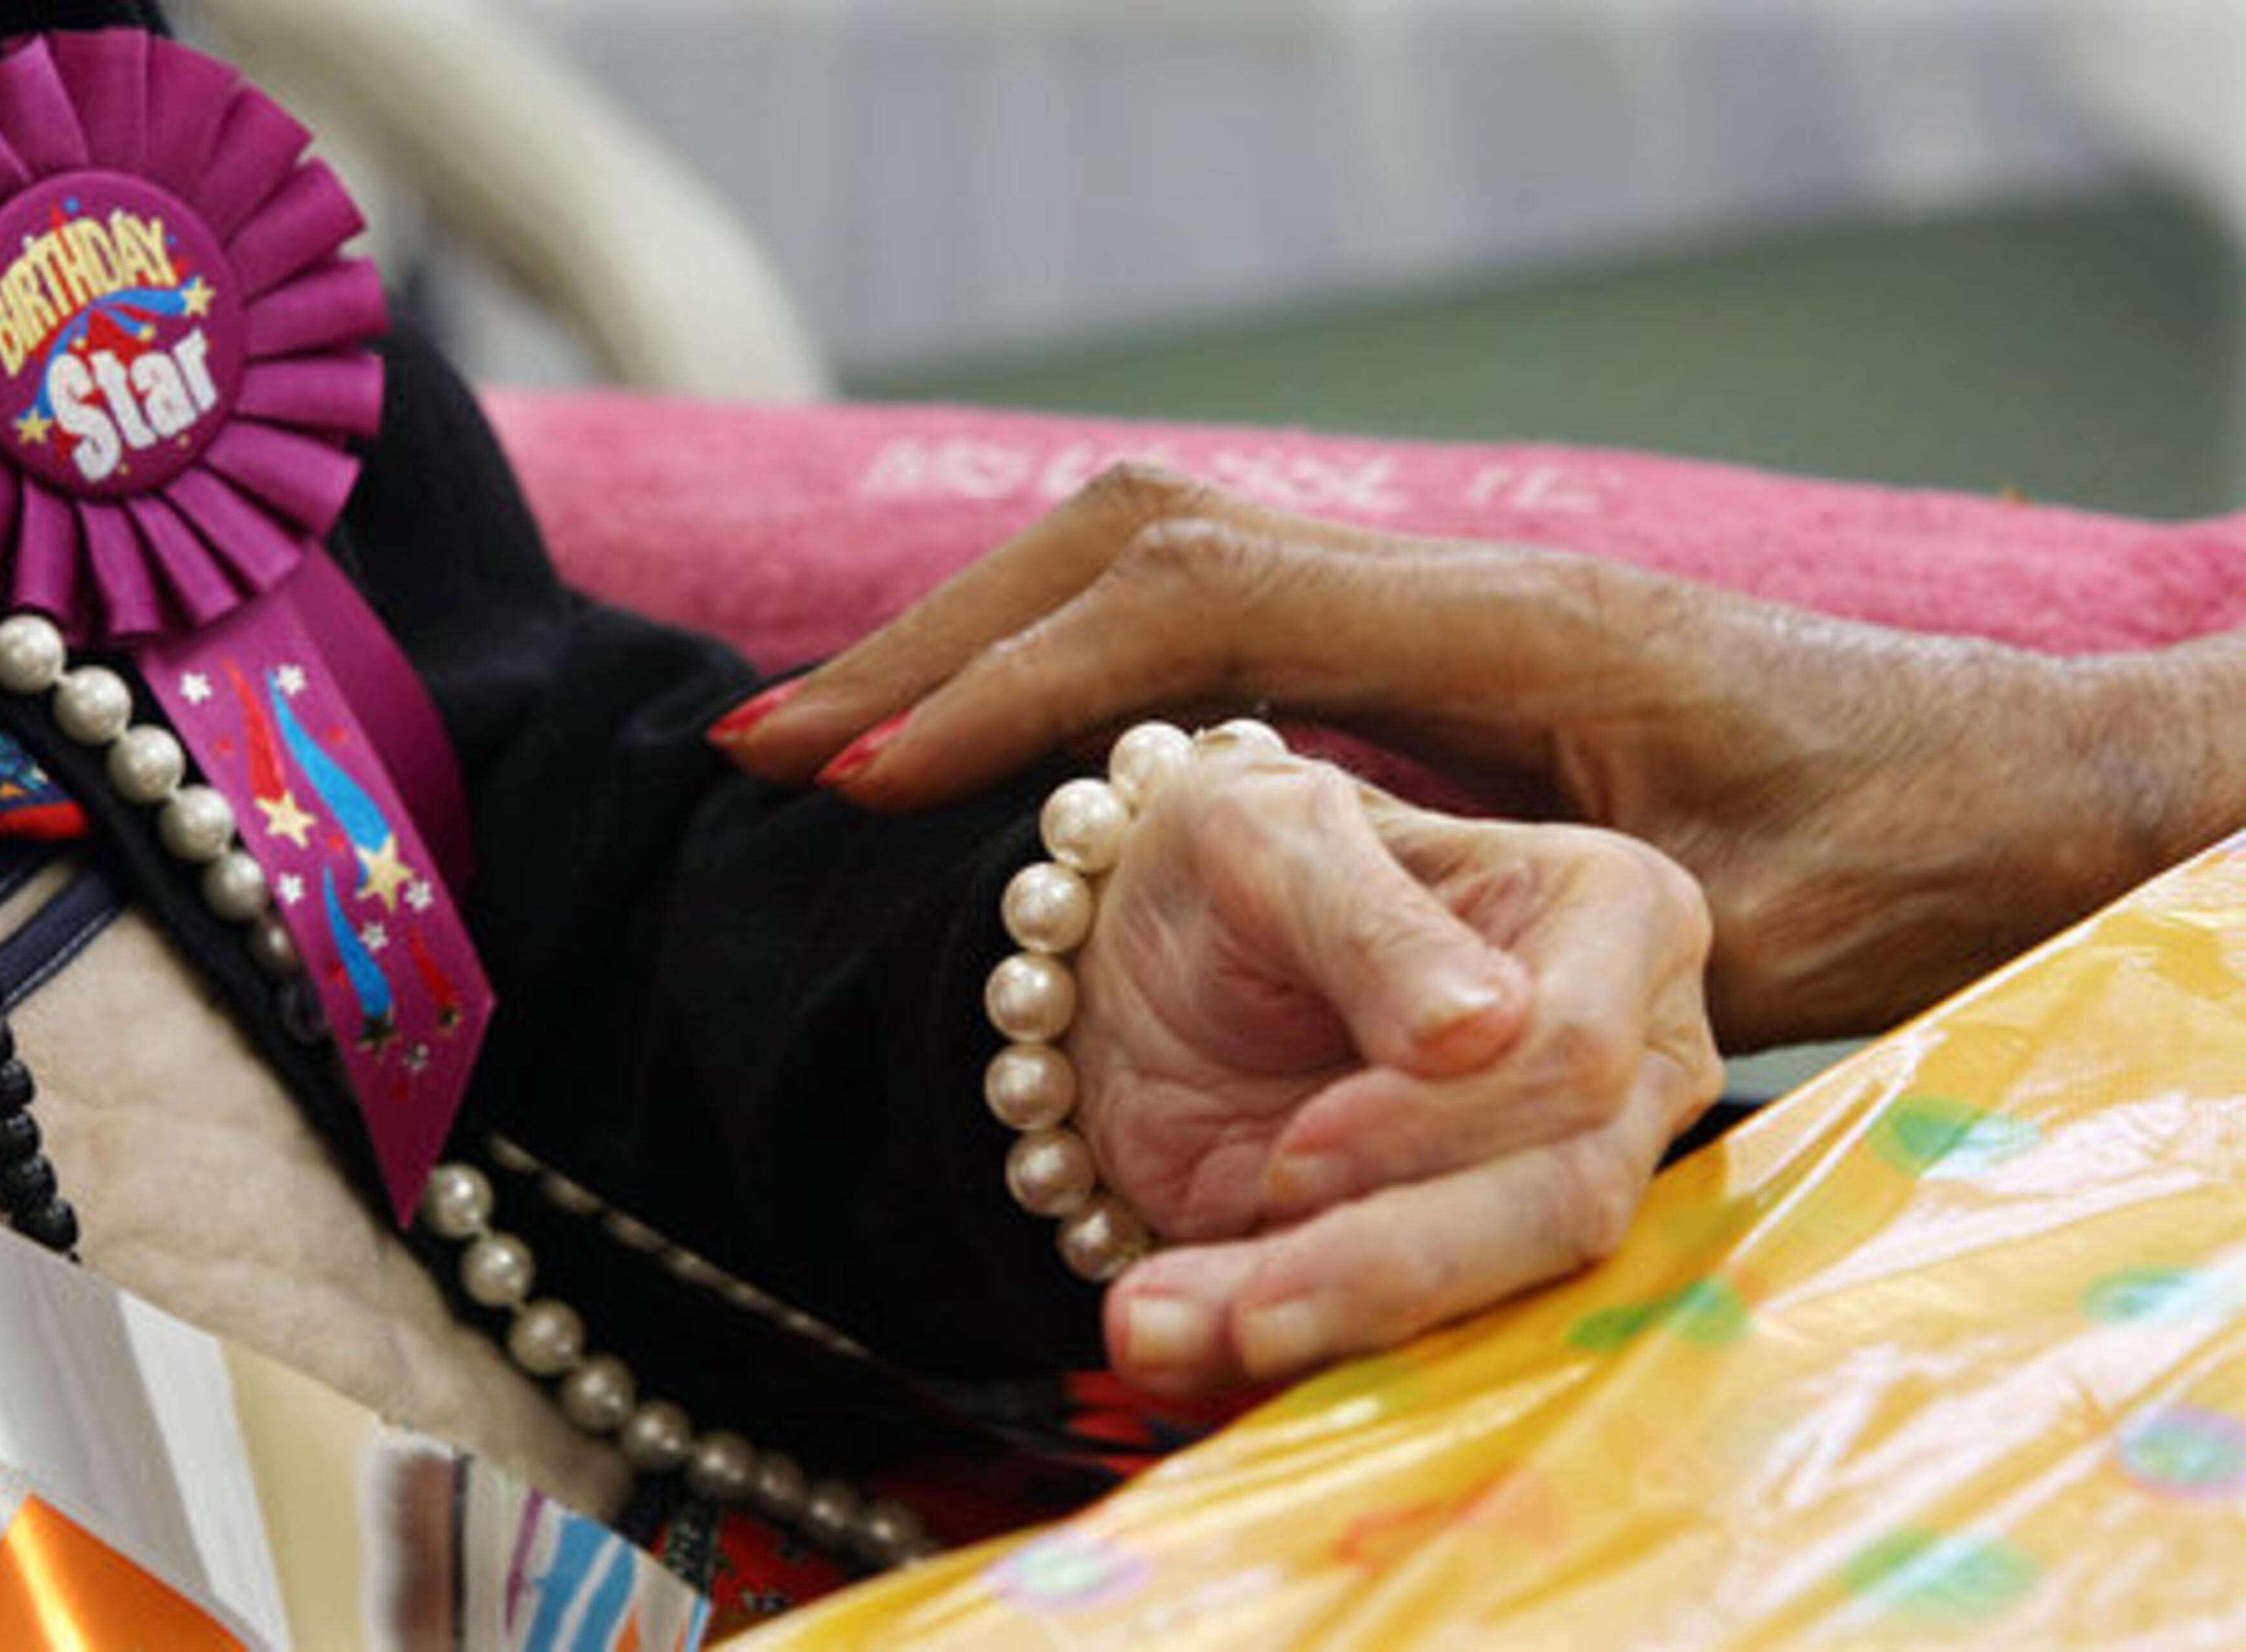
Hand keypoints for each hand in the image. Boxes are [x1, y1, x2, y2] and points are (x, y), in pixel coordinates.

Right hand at [719, 467, 2153, 1047]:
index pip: (1193, 608)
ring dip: (992, 638)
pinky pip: (1210, 619)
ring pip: (1158, 558)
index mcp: (1502, 624)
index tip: (853, 782)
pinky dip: (1076, 669)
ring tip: (835, 741)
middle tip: (770, 749)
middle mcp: (1447, 583)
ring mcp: (1431, 602)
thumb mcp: (1735, 926)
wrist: (2024, 771)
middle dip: (944, 641)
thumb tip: (1404, 1032)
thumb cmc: (1906, 850)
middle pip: (1138, 540)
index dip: (1008, 691)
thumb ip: (1558, 946)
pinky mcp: (1429, 648)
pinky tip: (999, 740)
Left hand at [1070, 733, 1718, 1394]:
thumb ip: (1370, 921)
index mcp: (1616, 915)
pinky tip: (1168, 1339)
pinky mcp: (1478, 1270)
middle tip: (1243, 1305)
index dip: (1445, 1122)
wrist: (1142, 962)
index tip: (1297, 1150)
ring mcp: (1566, 1175)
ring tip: (1161, 1324)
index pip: (1579, 1053)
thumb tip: (1484, 1027)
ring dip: (1331, 1329)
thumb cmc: (1232, 863)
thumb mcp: (1267, 833)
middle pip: (1565, 1197)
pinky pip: (1424, 1348)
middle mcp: (1626, 1061)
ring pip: (1508, 1297)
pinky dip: (1285, 1358)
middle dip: (1394, 1262)